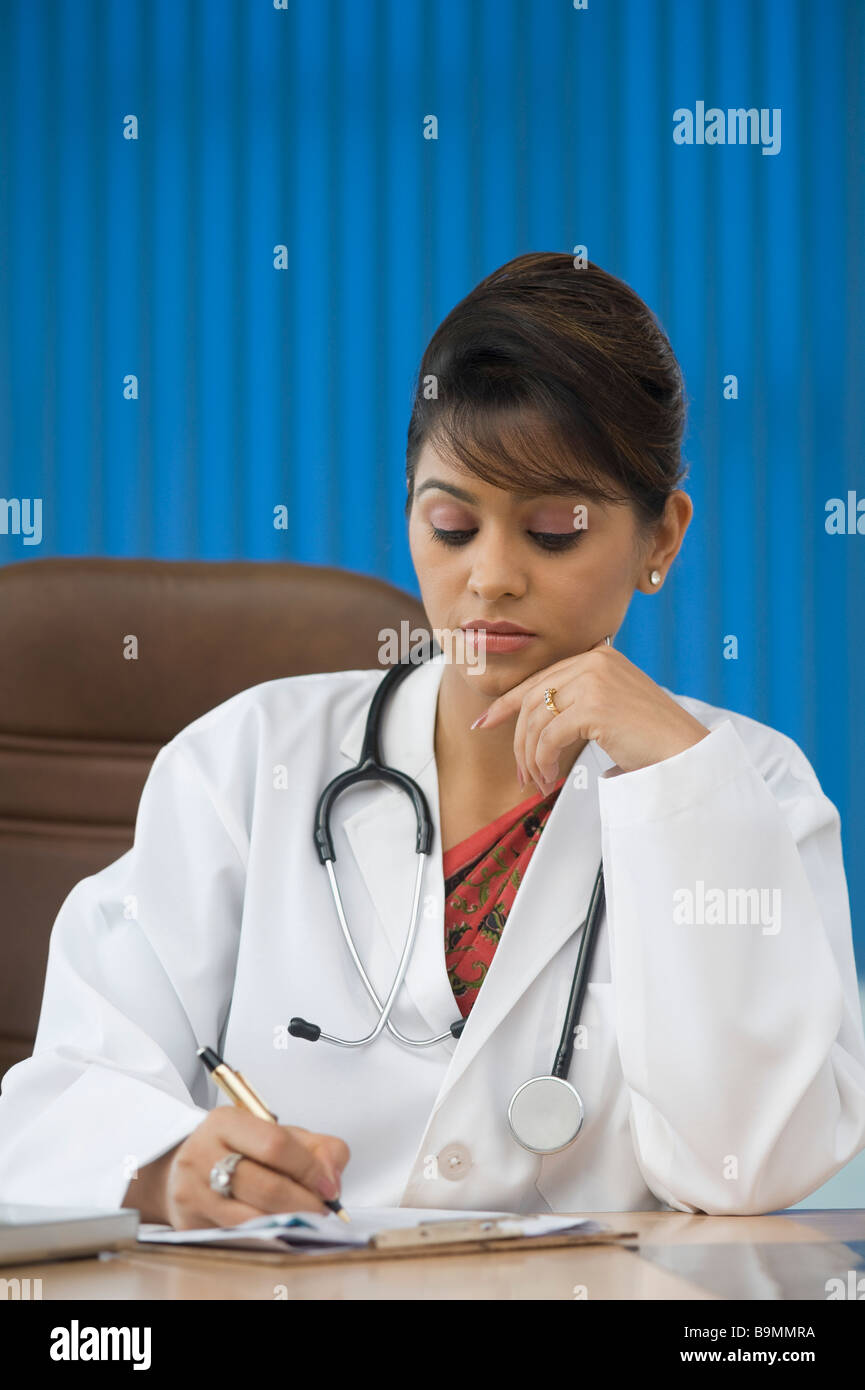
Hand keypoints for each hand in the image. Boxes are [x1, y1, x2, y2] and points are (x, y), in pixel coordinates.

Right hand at [160, 1107, 349, 1230]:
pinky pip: (238, 1237)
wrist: (187, 1169)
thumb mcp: (279, 1134)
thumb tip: (331, 1181)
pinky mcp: (189, 1224)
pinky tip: (280, 1232)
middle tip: (323, 1211)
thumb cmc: (240, 1150)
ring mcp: (192, 1192)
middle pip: (266, 1187)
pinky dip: (267, 1237)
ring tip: (306, 1221)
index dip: (309, 1169)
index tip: (329, 1188)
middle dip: (304, 1203)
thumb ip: (318, 1148)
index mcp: (225, 1122)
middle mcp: (202, 1154)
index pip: (276, 1145)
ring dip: (288, 1223)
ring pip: (252, 1218)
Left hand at [472, 640, 710, 792]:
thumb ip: (578, 701)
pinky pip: (548, 737)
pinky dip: (542, 763)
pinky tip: (549, 780)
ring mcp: (594, 680)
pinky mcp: (595, 705)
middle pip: (532, 700)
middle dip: (518, 741)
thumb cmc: (651, 739)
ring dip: (530, 758)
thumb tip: (533, 722)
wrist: (685, 754)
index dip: (507, 703)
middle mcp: (593, 660)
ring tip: (538, 783)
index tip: (484, 723)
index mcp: (596, 656)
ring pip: (536, 721)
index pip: (540, 679)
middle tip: (520, 774)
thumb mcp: (610, 707)